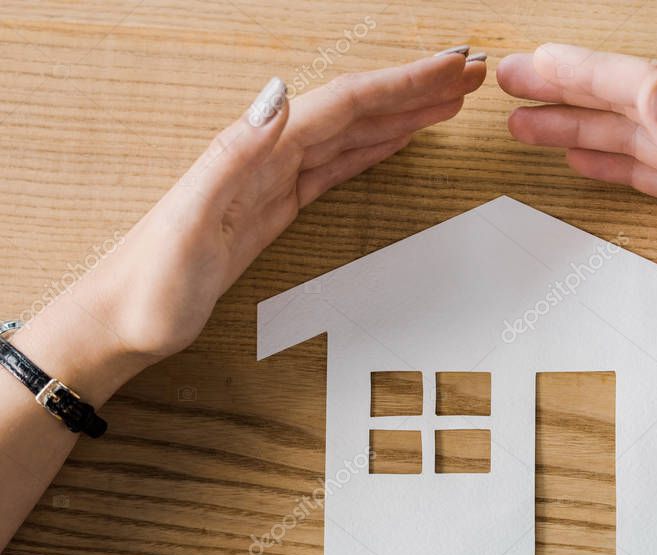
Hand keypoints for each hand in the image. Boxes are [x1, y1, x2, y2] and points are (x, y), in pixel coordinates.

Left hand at [12, 50, 485, 400]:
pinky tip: (393, 141)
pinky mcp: (274, 207)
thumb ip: (233, 153)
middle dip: (416, 87)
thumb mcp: (188, 219)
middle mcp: (269, 156)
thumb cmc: (149, 284)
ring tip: (447, 100)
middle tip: (470, 74)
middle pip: (357, 109)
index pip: (345, 104)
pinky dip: (372, 148)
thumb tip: (279, 93)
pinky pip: (337, 166)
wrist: (121, 321)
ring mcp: (274, 180)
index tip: (452, 68)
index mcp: (257, 153)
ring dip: (401, 113)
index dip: (403, 83)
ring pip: (352, 134)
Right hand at [498, 44, 656, 352]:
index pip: (647, 85)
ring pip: (641, 137)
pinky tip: (589, 160)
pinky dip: (619, 164)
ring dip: (583, 127)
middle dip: (569, 91)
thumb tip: (656, 90)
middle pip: (635, 102)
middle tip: (512, 85)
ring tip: (530, 124)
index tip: (530, 65)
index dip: (582, 72)